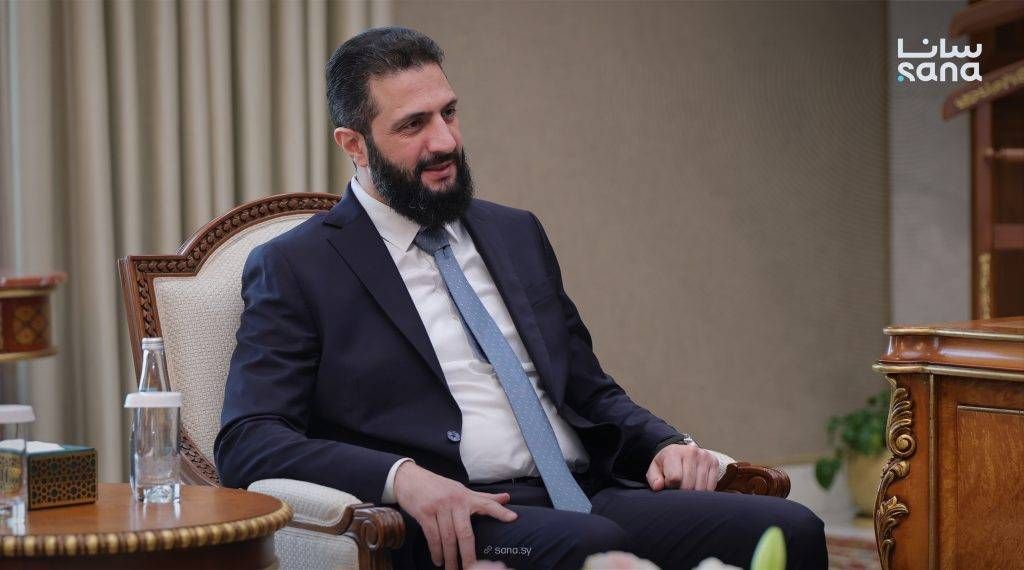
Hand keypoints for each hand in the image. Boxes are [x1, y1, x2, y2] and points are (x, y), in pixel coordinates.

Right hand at [394, 462, 517, 568]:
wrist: (409, 478)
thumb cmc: (438, 487)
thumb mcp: (461, 490)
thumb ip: (483, 498)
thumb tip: (507, 498)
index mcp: (466, 496)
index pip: (487, 502)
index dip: (500, 510)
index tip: (513, 518)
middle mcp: (455, 501)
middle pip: (465, 532)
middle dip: (468, 554)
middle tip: (471, 569)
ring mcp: (439, 507)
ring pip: (448, 538)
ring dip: (450, 558)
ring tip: (452, 569)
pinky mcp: (424, 512)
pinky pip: (433, 536)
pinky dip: (436, 551)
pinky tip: (438, 560)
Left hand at [646, 442, 718, 491]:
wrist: (678, 451)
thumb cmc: (665, 463)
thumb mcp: (655, 469)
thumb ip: (654, 478)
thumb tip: (658, 487)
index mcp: (674, 453)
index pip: (675, 478)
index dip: (670, 486)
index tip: (669, 484)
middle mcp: (692, 452)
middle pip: (689, 484)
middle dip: (682, 491)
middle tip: (678, 488)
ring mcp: (705, 457)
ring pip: (701, 488)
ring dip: (693, 493)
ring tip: (686, 486)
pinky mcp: (714, 462)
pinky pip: (711, 486)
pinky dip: (704, 491)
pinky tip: (696, 486)